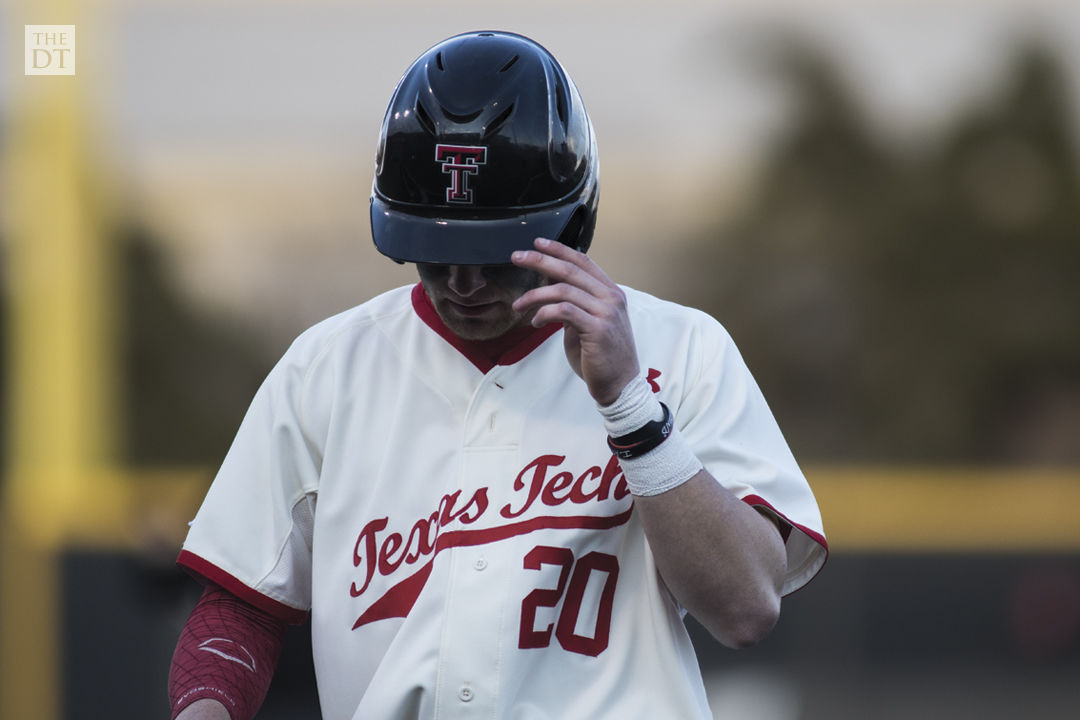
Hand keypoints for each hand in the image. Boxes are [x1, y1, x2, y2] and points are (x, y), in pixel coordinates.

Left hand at [511, 238, 638, 405]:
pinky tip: (536, 321)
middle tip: (517, 257)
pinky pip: (564, 311)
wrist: (619, 385)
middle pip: (570, 269)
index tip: (537, 243)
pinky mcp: (598, 329)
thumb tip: (550, 286)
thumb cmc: (601, 356)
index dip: (559, 249)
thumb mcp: (587, 323)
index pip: (583, 261)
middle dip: (540, 260)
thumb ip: (574, 303)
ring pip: (564, 290)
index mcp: (611, 292)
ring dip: (535, 295)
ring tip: (519, 305)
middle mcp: (611, 297)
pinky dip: (545, 313)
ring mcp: (606, 312)